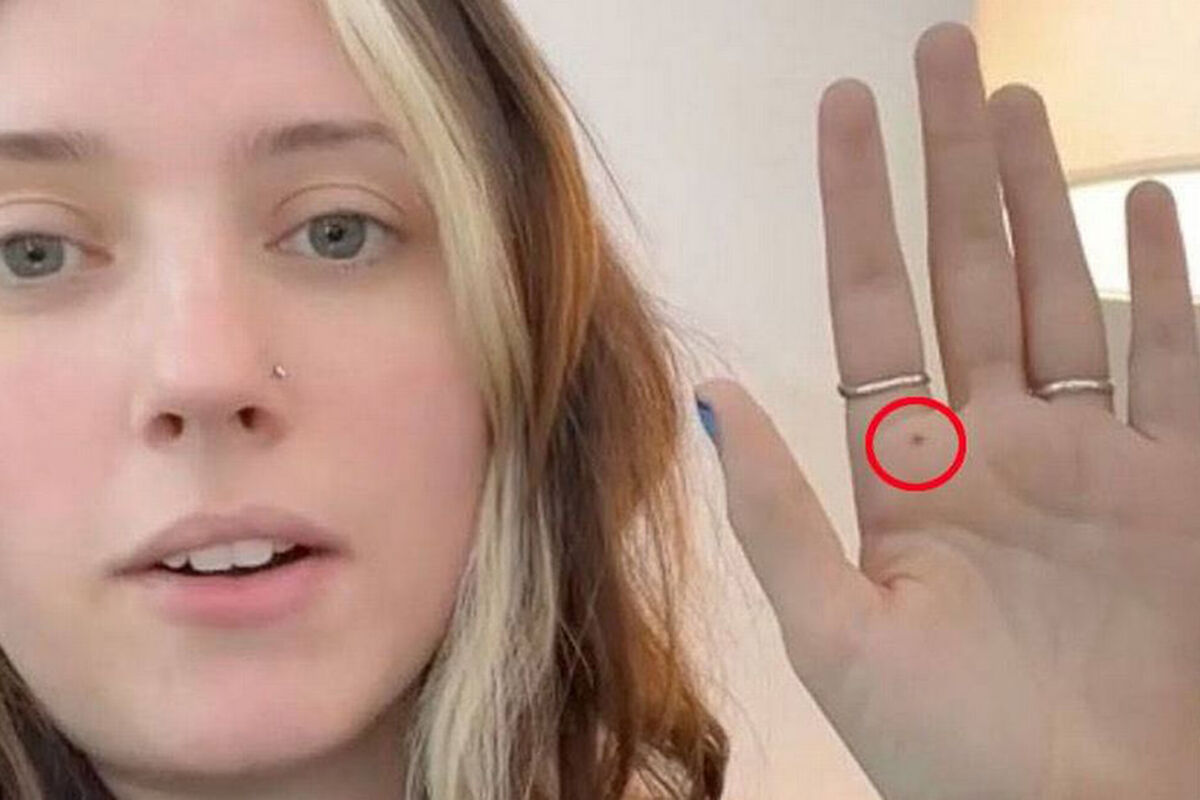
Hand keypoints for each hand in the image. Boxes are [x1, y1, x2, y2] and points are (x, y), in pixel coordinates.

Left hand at [695, 20, 1199, 799]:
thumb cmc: (957, 755)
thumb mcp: (839, 634)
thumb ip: (776, 515)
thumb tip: (710, 397)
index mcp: (908, 473)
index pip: (873, 307)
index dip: (858, 207)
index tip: (842, 111)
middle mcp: (995, 447)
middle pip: (968, 273)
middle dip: (952, 166)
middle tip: (942, 51)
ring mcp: (1090, 459)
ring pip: (1060, 292)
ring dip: (1043, 197)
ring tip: (1016, 103)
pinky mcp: (1178, 489)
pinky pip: (1178, 361)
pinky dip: (1169, 282)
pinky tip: (1148, 203)